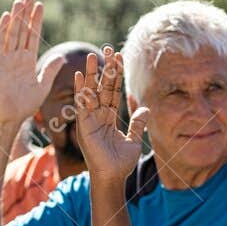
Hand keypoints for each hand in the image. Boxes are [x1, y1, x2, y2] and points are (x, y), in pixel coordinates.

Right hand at [0, 0, 56, 123]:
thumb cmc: (26, 104)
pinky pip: (0, 43)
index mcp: (29, 61)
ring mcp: (6, 58)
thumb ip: (50, 70)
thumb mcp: (43, 86)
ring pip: (12, 33)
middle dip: (26, 14)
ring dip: (16, 17)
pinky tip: (6, 16)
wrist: (10, 115)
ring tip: (20, 1)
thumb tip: (62, 56)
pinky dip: (2, 30)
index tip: (40, 6)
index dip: (37, 21)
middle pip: (23, 30)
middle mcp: (17, 56)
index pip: (34, 36)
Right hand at [73, 46, 146, 182]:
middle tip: (106, 48)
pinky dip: (81, 90)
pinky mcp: (84, 125)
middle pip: (102, 87)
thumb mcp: (134, 140)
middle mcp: (98, 115)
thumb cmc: (121, 163)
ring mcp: (90, 119)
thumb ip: (138, 123)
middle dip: (105, 68)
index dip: (116, 75)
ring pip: (91, 92)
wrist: (113, 177)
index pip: (113, 90)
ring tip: (92, 55)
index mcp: (109, 117)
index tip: (118, 57)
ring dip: (91, 74)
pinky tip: (81, 76)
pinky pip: (82, 104)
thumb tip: (145, 106)